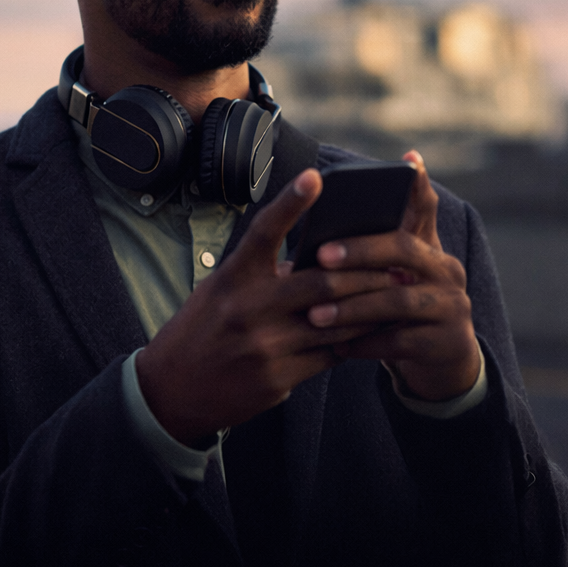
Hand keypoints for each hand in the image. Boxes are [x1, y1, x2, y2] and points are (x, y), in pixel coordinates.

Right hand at [133, 169, 397, 444]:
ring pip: (335, 322)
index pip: (263, 232)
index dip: (290, 202)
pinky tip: (368, 332)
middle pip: (321, 283)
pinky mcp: (277, 379)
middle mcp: (248, 308)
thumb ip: (265, 273)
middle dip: (364, 274)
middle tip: (394, 263)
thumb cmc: (205, 328)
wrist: (172, 391)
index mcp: (233, 278)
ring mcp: (264, 346)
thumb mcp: (223, 290)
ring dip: (368, 309)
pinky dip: (351, 341)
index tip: (316, 175)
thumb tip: (321, 255)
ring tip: (394, 296)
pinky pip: (328, 355)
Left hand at [308, 152, 480, 401]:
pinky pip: (399, 340)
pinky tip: (337, 347)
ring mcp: (451, 306)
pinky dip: (365, 343)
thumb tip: (316, 237)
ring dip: (353, 307)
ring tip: (316, 315)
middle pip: (405, 249)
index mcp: (431, 249)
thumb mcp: (397, 279)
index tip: (407, 159)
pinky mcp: (446, 343)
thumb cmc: (403, 313)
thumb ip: (373, 254)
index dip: (418, 184)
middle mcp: (447, 270)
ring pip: (398, 300)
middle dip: (361, 251)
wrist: (443, 364)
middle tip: (322, 256)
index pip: (426, 208)